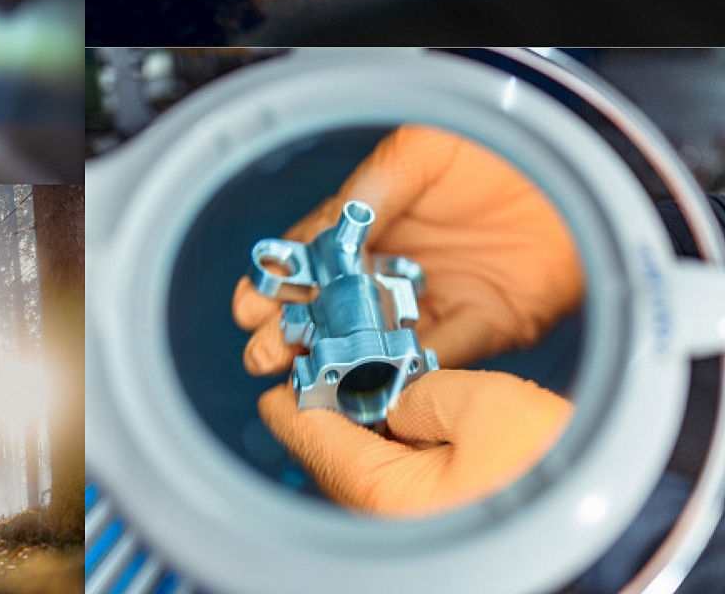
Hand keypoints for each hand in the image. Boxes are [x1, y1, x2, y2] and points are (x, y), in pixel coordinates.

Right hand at [233, 125, 583, 370]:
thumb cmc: (497, 144)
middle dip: (293, 330)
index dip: (280, 281)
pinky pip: (441, 356)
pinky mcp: (485, 323)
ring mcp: (439, 295)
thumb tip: (325, 230)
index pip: (314, 254)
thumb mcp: (421, 151)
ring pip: (377, 336)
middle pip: (334, 304)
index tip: (248, 306)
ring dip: (339, 358)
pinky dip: (410, 372)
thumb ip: (373, 191)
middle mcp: (401, 260)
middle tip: (261, 354)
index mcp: (377, 216)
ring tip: (304, 378)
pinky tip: (375, 382)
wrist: (575, 170)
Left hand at [257, 369, 571, 515]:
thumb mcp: (478, 403)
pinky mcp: (442, 526)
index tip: (281, 374)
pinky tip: (410, 423)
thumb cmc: (554, 470)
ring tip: (370, 387)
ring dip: (361, 428)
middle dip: (327, 410)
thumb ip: (413, 389)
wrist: (612, 515)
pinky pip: (398, 484)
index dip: (293, 396)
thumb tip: (386, 390)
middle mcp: (389, 516)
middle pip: (333, 455)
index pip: (310, 435)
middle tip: (327, 368)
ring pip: (365, 469)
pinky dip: (393, 450)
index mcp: (383, 490)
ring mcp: (413, 526)